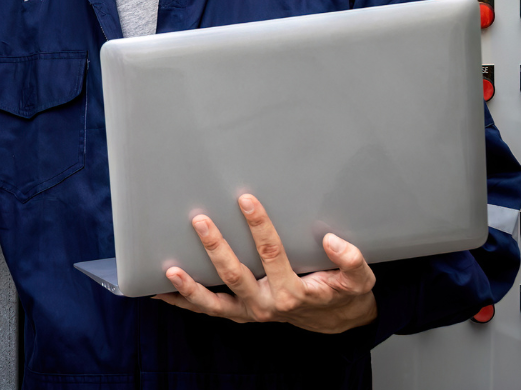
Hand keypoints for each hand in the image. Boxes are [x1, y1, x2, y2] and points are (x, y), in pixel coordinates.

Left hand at [155, 193, 377, 334]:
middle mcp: (268, 305)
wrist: (334, 320)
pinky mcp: (240, 313)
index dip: (259, 226)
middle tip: (200, 221)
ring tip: (169, 269)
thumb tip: (332, 241)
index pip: (272, 254)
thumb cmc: (342, 293)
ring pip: (215, 302)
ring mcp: (251, 312)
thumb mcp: (359, 280)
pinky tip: (161, 290)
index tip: (247, 200)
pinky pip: (208, 310)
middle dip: (216, 248)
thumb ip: (351, 261)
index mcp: (294, 292)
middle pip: (236, 275)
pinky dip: (184, 301)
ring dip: (190, 286)